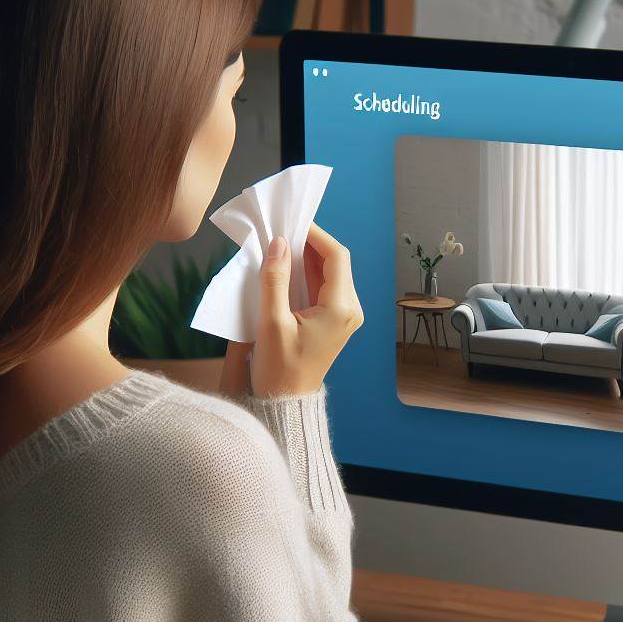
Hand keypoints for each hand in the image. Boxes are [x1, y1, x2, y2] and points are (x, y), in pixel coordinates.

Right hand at [219, 225, 363, 398]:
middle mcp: (350, 309)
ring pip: (331, 272)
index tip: (291, 222)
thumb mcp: (271, 322)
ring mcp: (346, 315)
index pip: (336, 256)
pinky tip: (288, 267)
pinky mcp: (336, 319)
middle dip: (310, 243)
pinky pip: (325, 286)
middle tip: (282, 231)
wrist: (287, 400)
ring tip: (281, 246)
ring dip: (308, 257)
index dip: (315, 234)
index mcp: (341, 309)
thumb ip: (275, 279)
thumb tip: (279, 243)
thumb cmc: (279, 368)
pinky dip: (308, 273)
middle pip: (336, 261)